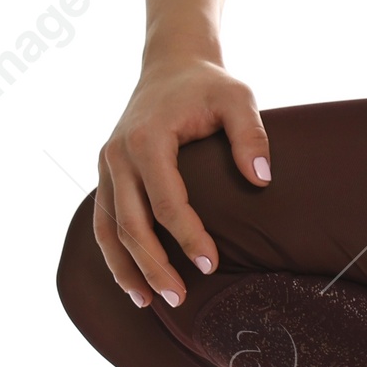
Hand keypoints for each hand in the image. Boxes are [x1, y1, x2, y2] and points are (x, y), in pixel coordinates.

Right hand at [94, 54, 268, 305]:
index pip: (166, 201)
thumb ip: (251, 134)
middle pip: (131, 223)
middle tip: (180, 298)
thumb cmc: (208, 84)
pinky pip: (104, 221)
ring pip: (109, 229)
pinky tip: (133, 283)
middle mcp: (118, 154)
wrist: (171, 64)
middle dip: (154, 265)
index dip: (187, 236)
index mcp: (148, 138)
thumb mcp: (238, 97)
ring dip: (127, 269)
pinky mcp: (107, 174)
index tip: (211, 264)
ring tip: (150, 303)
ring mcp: (107, 165)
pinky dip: (115, 254)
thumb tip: (262, 179)